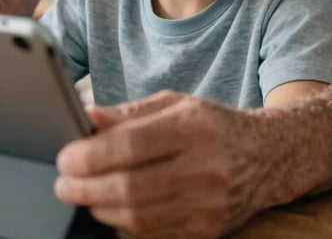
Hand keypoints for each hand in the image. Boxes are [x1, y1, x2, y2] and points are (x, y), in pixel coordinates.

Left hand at [54, 90, 287, 238]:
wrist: (268, 156)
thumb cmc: (212, 125)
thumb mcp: (175, 104)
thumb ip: (130, 112)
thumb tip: (88, 115)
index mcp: (192, 127)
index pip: (131, 145)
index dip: (91, 155)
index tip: (66, 157)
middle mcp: (203, 167)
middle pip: (130, 187)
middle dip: (86, 188)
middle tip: (63, 183)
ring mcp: (207, 205)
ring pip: (139, 217)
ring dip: (101, 209)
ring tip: (83, 194)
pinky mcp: (207, 231)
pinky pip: (154, 234)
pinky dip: (125, 225)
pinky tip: (112, 210)